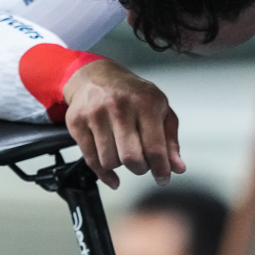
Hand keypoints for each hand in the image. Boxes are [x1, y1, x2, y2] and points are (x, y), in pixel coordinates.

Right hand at [62, 60, 184, 188]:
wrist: (96, 76)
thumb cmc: (132, 94)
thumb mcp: (160, 109)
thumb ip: (170, 140)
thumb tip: (177, 168)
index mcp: (145, 102)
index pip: (154, 147)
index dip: (160, 169)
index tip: (162, 178)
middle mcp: (119, 106)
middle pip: (131, 158)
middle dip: (140, 168)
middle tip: (142, 163)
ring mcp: (95, 114)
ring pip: (110, 161)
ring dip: (120, 166)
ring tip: (123, 152)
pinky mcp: (76, 122)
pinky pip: (91, 160)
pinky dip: (103, 173)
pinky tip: (111, 173)